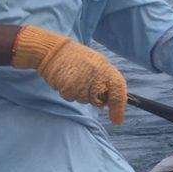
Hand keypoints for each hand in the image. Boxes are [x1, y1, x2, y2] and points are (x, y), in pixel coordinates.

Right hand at [11, 25, 127, 124]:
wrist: (53, 50)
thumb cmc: (76, 58)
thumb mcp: (97, 64)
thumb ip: (106, 80)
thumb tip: (111, 102)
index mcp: (106, 67)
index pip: (118, 89)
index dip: (119, 106)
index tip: (117, 120)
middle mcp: (96, 73)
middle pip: (99, 100)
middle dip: (94, 99)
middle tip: (84, 84)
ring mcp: (82, 80)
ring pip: (84, 100)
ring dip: (79, 94)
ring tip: (74, 78)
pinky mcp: (69, 86)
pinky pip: (71, 98)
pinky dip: (68, 93)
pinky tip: (66, 80)